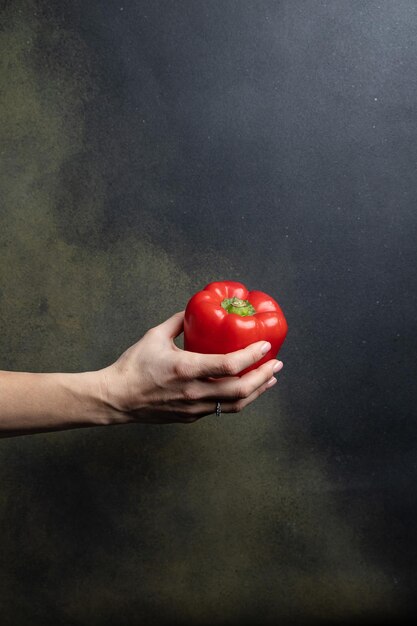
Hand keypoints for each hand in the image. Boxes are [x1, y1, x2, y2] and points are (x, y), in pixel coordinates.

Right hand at [99, 311, 283, 424]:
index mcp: (186, 369)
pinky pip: (223, 409)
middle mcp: (194, 392)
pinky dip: (240, 399)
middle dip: (264, 376)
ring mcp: (194, 408)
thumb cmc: (133, 366)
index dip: (253, 355)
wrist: (117, 398)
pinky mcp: (191, 417)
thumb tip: (196, 309)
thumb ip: (179, 321)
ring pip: (236, 404)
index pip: (230, 365)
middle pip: (242, 389)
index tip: (266, 345)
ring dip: (257, 391)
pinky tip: (246, 390)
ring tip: (270, 379)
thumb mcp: (155, 336)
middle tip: (276, 363)